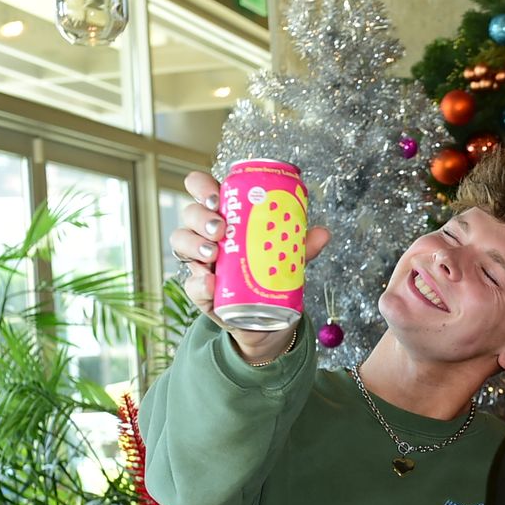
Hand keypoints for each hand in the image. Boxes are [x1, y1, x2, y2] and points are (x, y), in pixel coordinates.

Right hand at [171, 169, 330, 359]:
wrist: (267, 318)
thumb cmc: (269, 272)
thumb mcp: (286, 255)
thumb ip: (301, 244)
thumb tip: (324, 233)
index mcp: (225, 215)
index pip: (201, 190)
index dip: (201, 187)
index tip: (216, 197)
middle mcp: (206, 235)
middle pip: (190, 214)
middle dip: (201, 218)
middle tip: (221, 229)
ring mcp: (199, 262)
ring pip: (181, 243)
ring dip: (195, 245)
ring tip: (214, 254)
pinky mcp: (200, 291)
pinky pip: (191, 284)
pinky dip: (198, 282)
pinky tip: (210, 282)